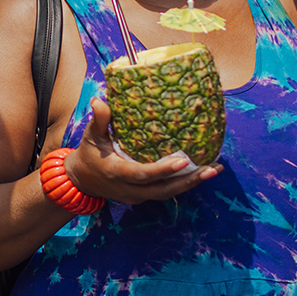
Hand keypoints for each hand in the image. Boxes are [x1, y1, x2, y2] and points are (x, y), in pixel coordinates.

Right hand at [65, 98, 219, 205]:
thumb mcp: (90, 136)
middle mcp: (130, 189)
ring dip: (192, 183)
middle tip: (211, 169)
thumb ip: (99, 119)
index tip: (184, 160)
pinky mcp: (144, 195)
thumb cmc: (89, 153)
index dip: (163, 170)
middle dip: (189, 181)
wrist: (82, 180)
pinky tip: (202, 170)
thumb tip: (100, 99)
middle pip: (163, 190)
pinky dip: (184, 183)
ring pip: (168, 193)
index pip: (143, 175)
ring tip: (214, 169)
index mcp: (117, 173)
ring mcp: (138, 195)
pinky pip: (166, 191)